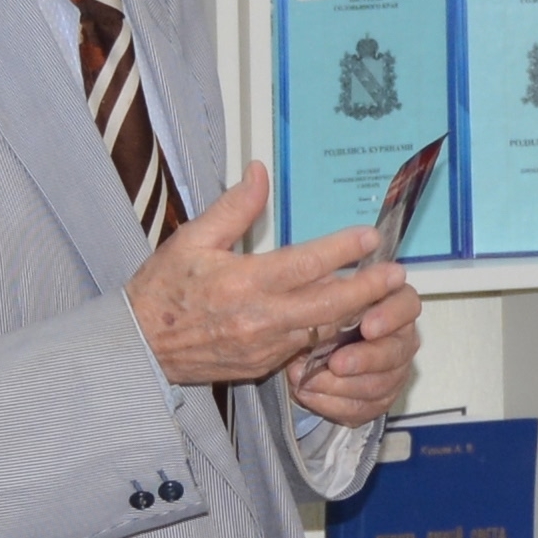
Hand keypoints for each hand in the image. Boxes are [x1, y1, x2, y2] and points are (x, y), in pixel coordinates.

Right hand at [125, 163, 407, 386]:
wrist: (141, 347)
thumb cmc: (162, 289)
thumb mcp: (192, 238)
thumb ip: (234, 207)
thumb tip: (260, 172)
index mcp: (243, 283)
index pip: (305, 264)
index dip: (342, 250)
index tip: (369, 236)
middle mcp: (260, 319)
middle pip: (329, 306)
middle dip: (368, 290)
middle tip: (397, 274)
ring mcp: (264, 348)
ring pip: (324, 331)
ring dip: (356, 313)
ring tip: (383, 294)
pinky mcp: (264, 365)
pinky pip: (306, 347)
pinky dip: (330, 332)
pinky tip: (347, 318)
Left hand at [286, 278, 422, 428]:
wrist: (306, 345)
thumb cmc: (320, 310)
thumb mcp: (322, 293)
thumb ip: (336, 290)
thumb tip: (341, 290)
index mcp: (392, 302)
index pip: (407, 304)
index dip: (391, 316)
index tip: (367, 327)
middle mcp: (400, 337)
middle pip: (396, 351)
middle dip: (365, 359)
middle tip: (335, 363)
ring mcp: (394, 371)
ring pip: (380, 384)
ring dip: (343, 386)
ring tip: (309, 380)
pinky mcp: (380, 398)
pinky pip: (364, 408)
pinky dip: (334, 404)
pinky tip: (310, 395)